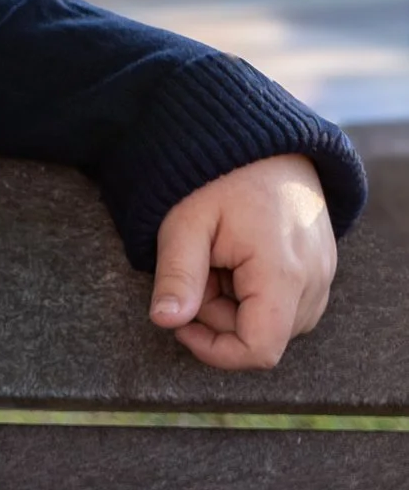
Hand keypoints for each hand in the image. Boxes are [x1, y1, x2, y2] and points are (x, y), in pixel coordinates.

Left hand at [148, 152, 334, 368]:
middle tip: (198, 269)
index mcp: (283, 272)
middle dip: (220, 318)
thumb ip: (177, 276)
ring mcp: (324, 273)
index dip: (214, 349)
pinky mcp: (322, 266)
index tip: (181, 321)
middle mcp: (315, 279)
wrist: (263, 140)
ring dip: (237, 306)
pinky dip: (257, 293)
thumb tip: (165, 321)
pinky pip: (289, 303)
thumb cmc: (220, 177)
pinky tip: (238, 259)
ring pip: (276, 322)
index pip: (259, 350)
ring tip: (218, 260)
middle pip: (264, 337)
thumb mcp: (185, 223)